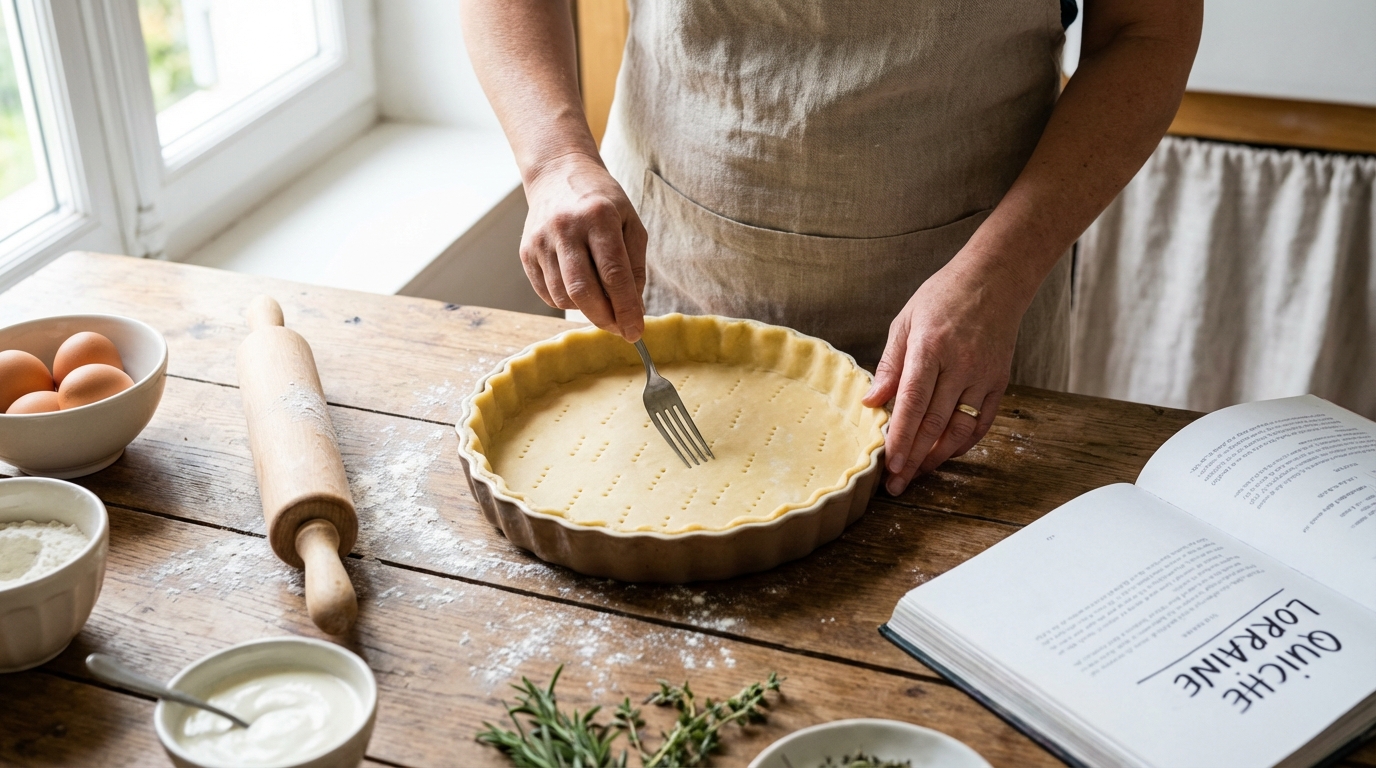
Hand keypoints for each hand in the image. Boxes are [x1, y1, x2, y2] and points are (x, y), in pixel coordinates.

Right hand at [521, 152, 648, 339]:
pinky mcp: (525, 252)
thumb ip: (634, 267)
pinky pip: (547, 294)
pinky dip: (567, 302)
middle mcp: (565, 228)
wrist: (557, 173)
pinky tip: (579, 290)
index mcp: (598, 217)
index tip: (635, 332)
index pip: (613, 275)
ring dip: (586, 310)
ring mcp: (541, 241)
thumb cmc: (601, 201)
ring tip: (601, 302)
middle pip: (583, 291)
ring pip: (563, 297)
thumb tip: (634, 310)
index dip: (626, 309)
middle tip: (620, 329)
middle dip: (605, 318)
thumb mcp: (630, 223)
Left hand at [862, 257, 1029, 494]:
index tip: (890, 465)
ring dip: (936, 457)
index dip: (901, 438)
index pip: (913, 403)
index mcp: (930, 348)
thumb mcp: (905, 322)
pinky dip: (962, 444)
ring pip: (960, 430)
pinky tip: (944, 454)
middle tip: (896, 485)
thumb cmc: (943, 297)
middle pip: (934, 424)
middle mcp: (960, 366)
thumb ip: (889, 365)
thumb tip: (871, 403)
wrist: (995, 280)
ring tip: (916, 474)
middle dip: (913, 459)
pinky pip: (981, 424)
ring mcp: (983, 377)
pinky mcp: (999, 383)